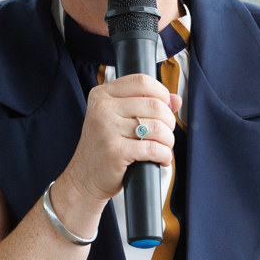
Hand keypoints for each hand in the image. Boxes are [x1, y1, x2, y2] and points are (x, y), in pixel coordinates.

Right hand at [51, 73, 179, 230]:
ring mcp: (107, 129)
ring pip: (157, 127)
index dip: (161, 93)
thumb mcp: (117, 119)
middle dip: (168, 121)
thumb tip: (175, 99)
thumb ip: (144, 105)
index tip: (165, 107)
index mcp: (101, 95)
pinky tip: (161, 159)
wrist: (84, 178)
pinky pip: (153, 148)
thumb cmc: (103, 148)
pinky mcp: (115, 151)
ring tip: (163, 147)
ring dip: (168, 140)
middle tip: (165, 133)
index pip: (141, 81)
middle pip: (154, 104)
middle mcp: (102, 109)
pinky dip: (164, 155)